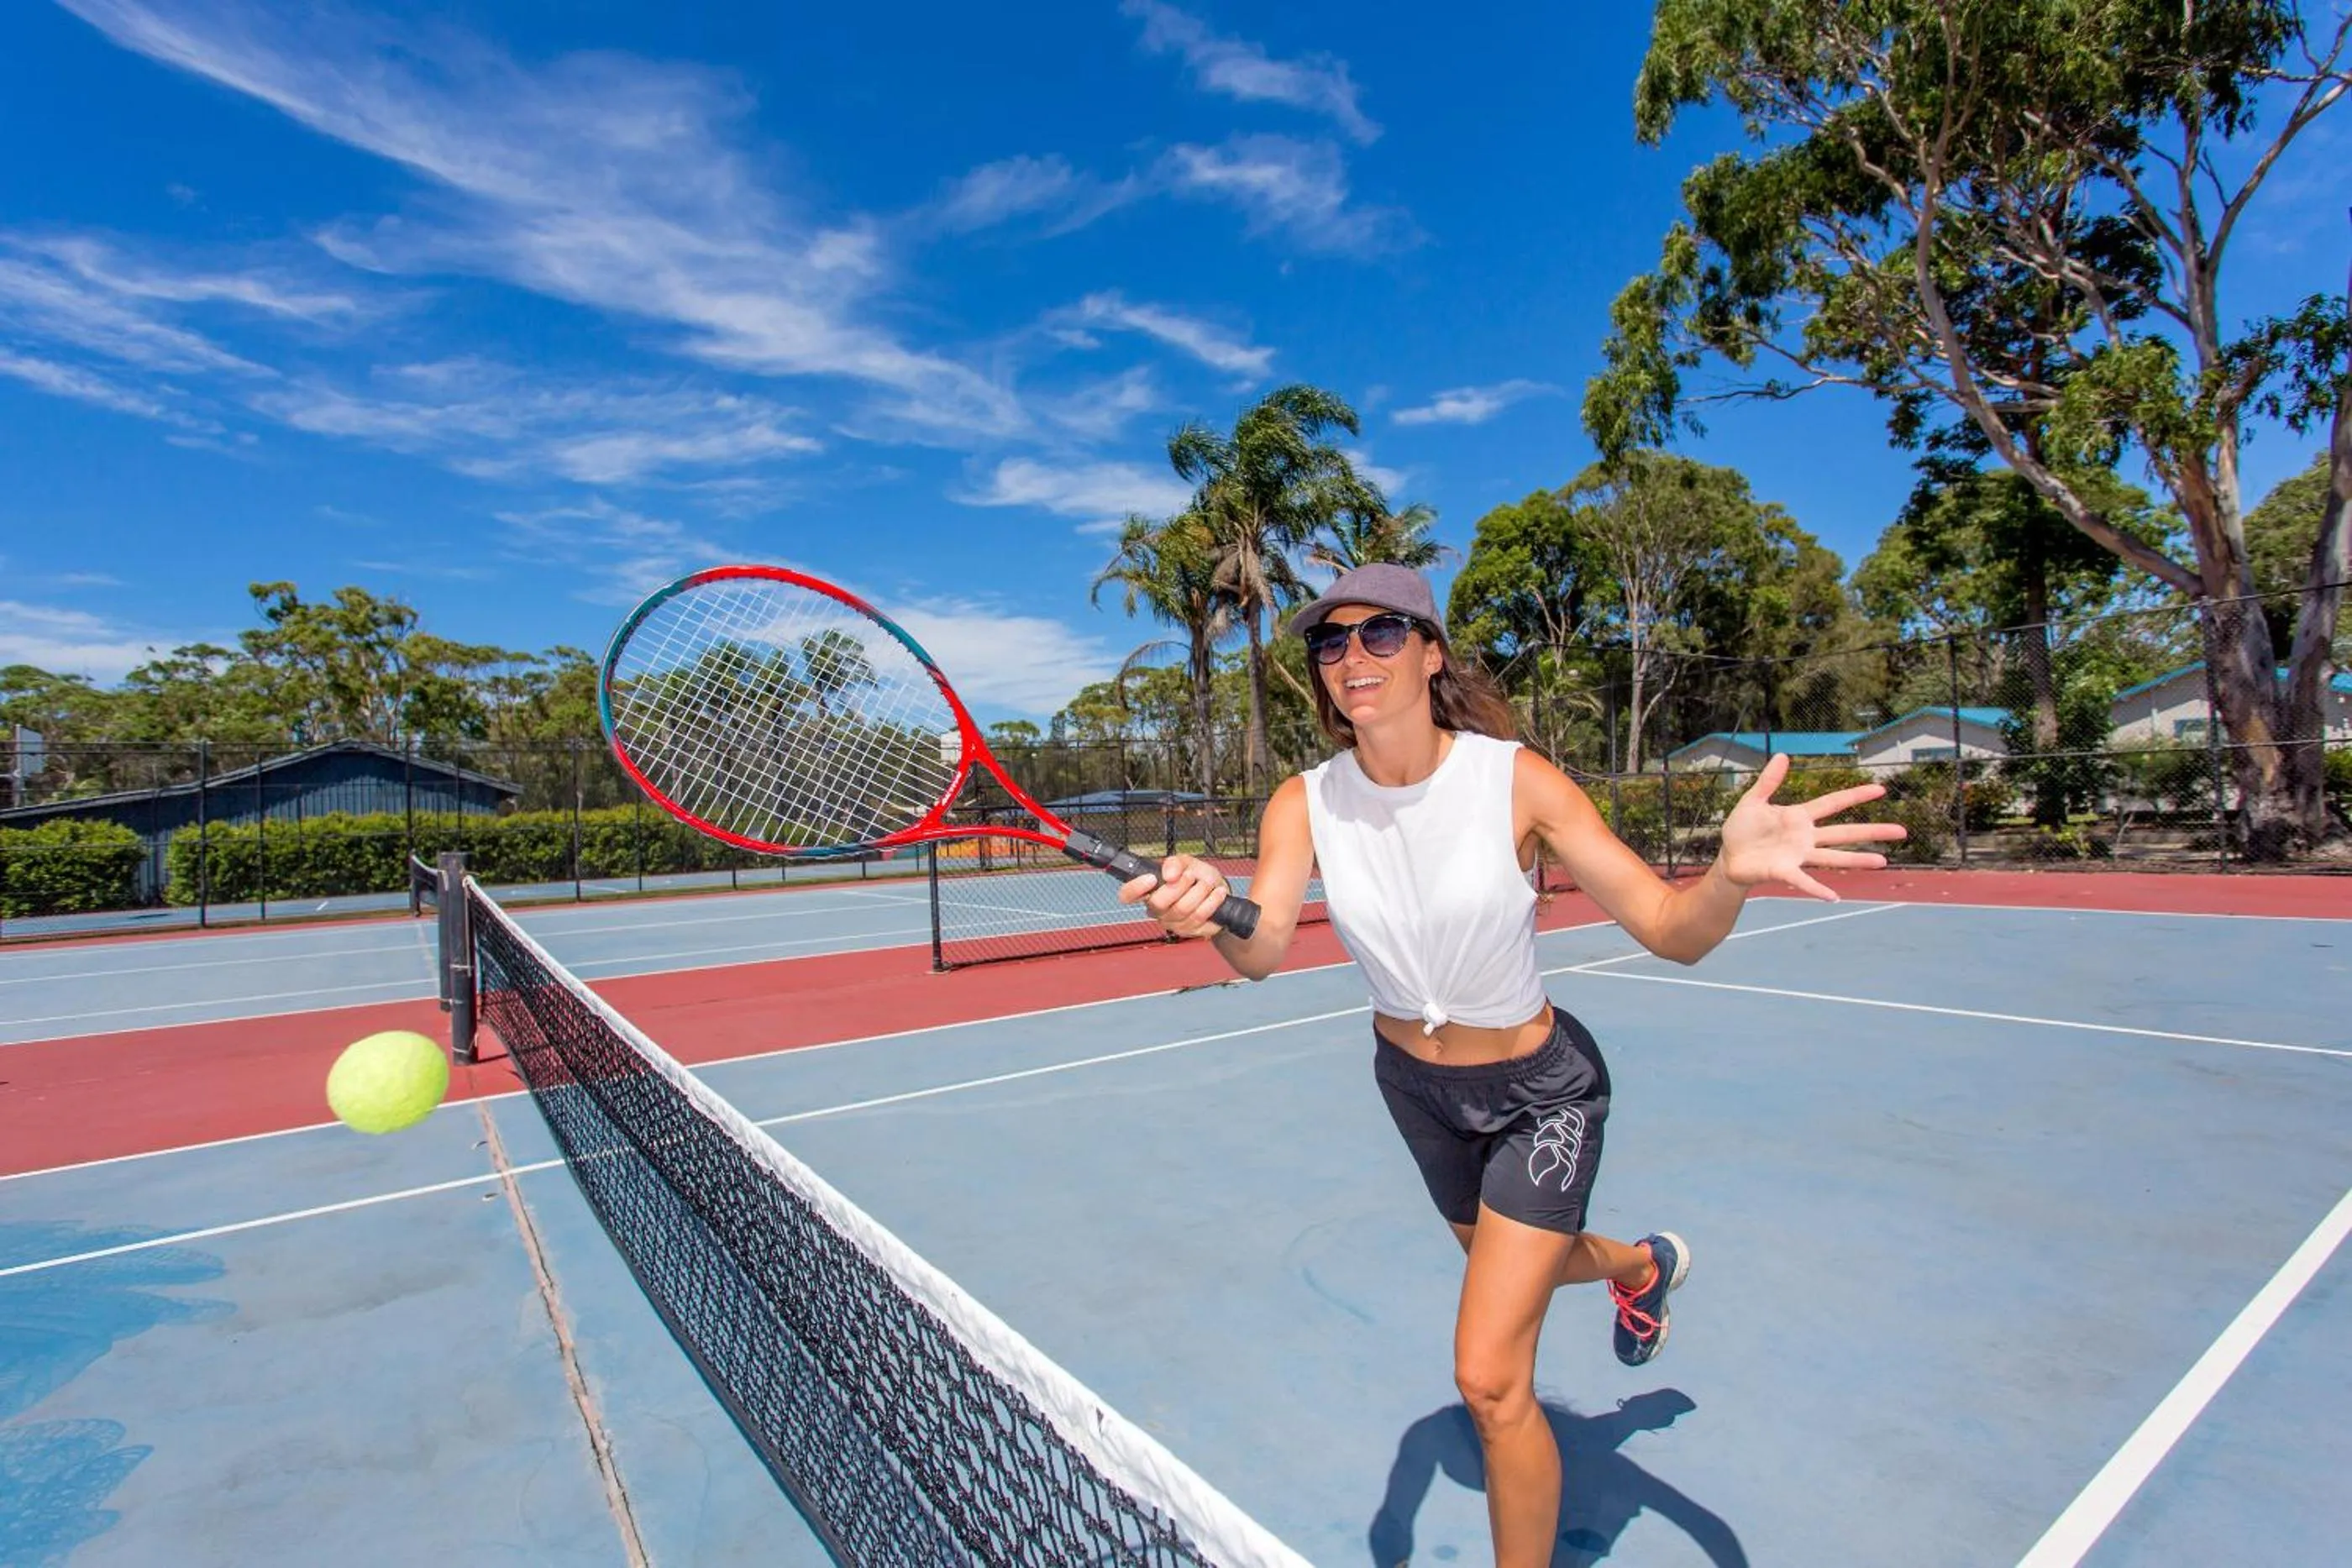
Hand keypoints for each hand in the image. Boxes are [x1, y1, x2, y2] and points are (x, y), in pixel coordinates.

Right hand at [1118, 853, 1233, 939]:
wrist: (1219, 893)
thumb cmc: (1199, 878)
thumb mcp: (1186, 862)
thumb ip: (1175, 863)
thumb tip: (1169, 874)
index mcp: (1150, 891)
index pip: (1127, 894)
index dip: (1135, 888)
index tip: (1152, 878)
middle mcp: (1157, 910)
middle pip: (1158, 903)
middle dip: (1179, 886)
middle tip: (1191, 876)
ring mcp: (1173, 923)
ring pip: (1182, 909)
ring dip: (1199, 891)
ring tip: (1207, 883)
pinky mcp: (1191, 931)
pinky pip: (1199, 917)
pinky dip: (1212, 901)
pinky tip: (1217, 893)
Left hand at [1717, 754, 1907, 900]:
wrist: (1729, 857)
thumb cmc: (1742, 829)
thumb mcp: (1752, 801)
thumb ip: (1768, 781)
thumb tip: (1783, 755)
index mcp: (1799, 817)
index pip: (1833, 803)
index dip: (1856, 796)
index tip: (1880, 789)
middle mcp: (1805, 837)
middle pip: (1844, 832)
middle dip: (1872, 831)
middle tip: (1902, 831)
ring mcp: (1798, 855)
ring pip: (1833, 857)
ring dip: (1858, 860)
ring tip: (1883, 862)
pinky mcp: (1784, 871)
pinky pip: (1804, 880)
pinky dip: (1817, 889)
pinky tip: (1834, 898)